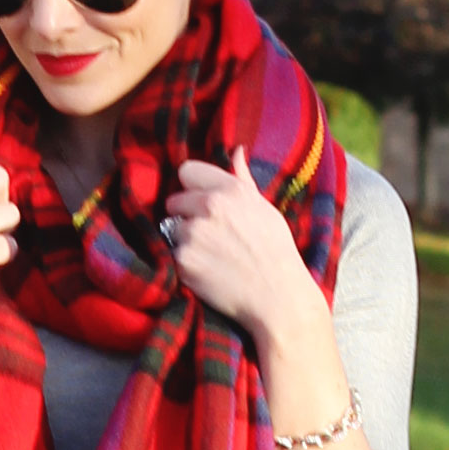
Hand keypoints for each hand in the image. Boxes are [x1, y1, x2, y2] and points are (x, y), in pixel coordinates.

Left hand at [161, 148, 317, 342]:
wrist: (277, 298)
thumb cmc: (276, 252)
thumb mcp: (264, 209)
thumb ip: (243, 179)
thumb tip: (236, 151)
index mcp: (230, 190)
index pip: (186, 170)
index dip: (192, 187)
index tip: (199, 201)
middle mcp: (208, 207)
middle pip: (174, 201)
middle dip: (185, 215)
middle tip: (207, 235)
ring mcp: (192, 234)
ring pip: (171, 229)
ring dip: (183, 240)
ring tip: (210, 256)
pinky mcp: (183, 261)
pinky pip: (172, 255)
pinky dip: (184, 263)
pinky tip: (207, 271)